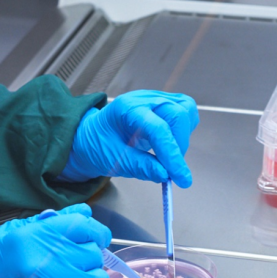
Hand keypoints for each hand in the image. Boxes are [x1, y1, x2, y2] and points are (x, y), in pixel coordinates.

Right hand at [0, 204, 111, 277]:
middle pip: (94, 253)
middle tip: (70, 265)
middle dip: (87, 258)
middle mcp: (50, 263)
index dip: (94, 232)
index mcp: (36, 238)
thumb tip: (83, 213)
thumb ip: (49, 223)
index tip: (91, 239)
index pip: (85, 226)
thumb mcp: (11, 235)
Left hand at [58, 90, 199, 187]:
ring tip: (168, 155)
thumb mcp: (114, 161)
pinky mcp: (162, 104)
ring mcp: (154, 99)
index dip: (173, 156)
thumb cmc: (98, 145)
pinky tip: (170, 143)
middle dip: (179, 145)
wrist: (91, 136)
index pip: (159, 129)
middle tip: (170, 168)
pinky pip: (184, 111)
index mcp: (126, 109)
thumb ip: (140, 167)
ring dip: (183, 136)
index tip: (181, 178)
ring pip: (185, 109)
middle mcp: (143, 99)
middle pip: (177, 114)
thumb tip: (165, 174)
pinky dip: (183, 129)